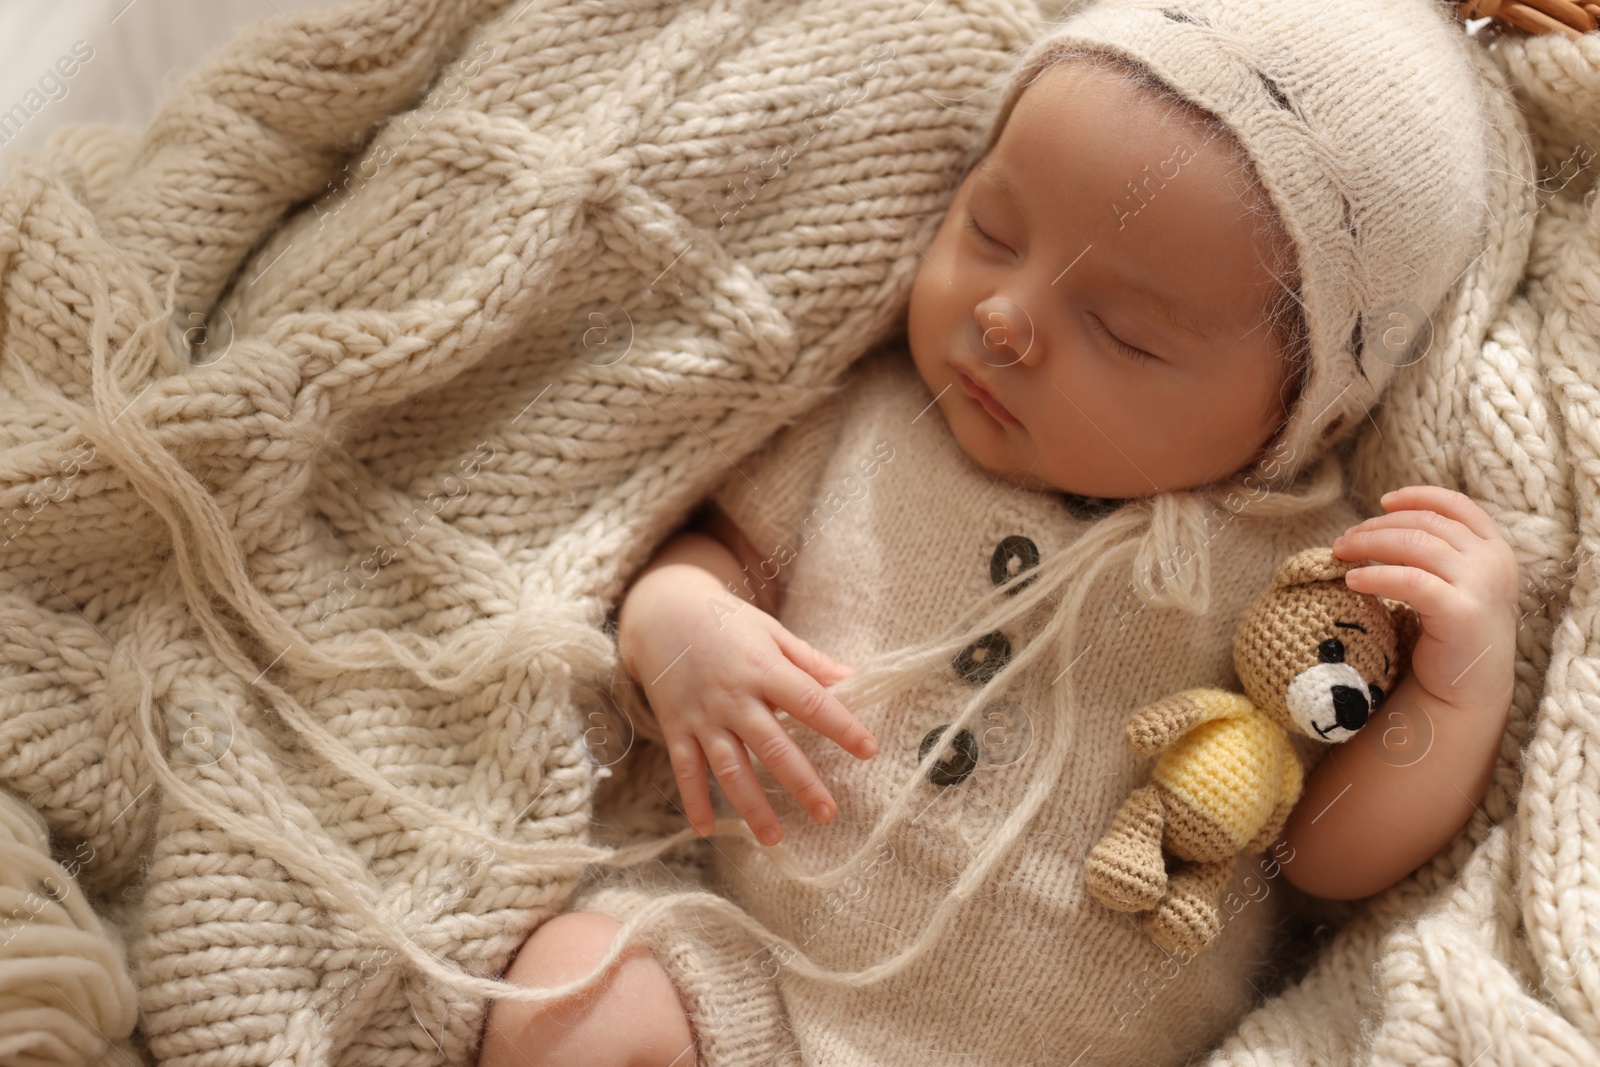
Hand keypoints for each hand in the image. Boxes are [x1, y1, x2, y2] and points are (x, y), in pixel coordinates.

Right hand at [622, 571, 877, 845]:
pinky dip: (694, 801)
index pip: (809, 702)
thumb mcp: (771, 632)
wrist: (662, 611)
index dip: (841, 726)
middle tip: (827, 813)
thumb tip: (852, 681)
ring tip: (775, 837)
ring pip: (729, 769)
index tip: (868, 749)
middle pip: (772, 747)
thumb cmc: (726, 621)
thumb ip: (810, 661)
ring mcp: (703, 716)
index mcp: (763, 669)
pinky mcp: (677, 728)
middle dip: (801, 782)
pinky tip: (707, 830)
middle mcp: (734, 697)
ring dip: (751, 805)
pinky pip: (685, 770)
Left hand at [1330, 485, 1518, 716]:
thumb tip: (1383, 525)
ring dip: (1370, 544)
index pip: (1458, 506)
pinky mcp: (1459, 611)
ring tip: (1341, 553)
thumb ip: (1439, 554)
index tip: (1384, 501)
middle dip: (1378, 526)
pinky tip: (1353, 581)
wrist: (1468, 690)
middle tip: (1345, 538)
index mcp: (1496, 550)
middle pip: (1426, 524)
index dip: (1419, 497)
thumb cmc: (1452, 635)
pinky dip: (1375, 576)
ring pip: (1414, 544)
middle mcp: (1493, 562)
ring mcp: (1480, 585)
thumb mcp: (1456, 584)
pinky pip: (1408, 580)